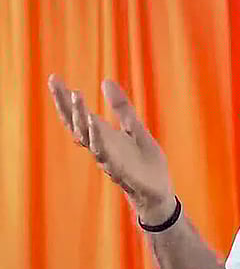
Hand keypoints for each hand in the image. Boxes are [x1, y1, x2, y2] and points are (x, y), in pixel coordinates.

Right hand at [47, 74, 175, 223]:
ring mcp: (108, 158)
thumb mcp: (134, 128)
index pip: (78, 115)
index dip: (64, 98)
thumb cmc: (144, 162)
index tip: (53, 77)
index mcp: (103, 135)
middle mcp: (100, 146)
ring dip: (81, 116)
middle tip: (57, 83)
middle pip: (76, 124)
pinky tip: (94, 122)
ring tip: (76, 95)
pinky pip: (105, 153)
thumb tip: (106, 81)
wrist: (158, 192)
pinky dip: (98, 138)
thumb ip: (121, 108)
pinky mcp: (120, 169)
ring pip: (88, 137)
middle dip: (65, 104)